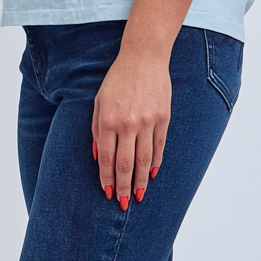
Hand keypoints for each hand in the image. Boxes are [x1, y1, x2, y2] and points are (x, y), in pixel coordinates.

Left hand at [91, 48, 171, 208]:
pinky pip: (159, 146)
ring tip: (138, 196)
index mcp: (109, 119)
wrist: (144, 57)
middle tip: (122, 204)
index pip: (108, 158)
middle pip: (126, 164)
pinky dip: (155, 162)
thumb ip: (96, 129)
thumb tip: (98, 157)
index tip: (107, 193)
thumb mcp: (99, 100)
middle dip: (123, 187)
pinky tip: (151, 174)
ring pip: (144, 159)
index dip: (107, 179)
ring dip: (140, 181)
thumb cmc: (118, 78)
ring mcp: (148, 120)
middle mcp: (128, 123)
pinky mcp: (163, 117)